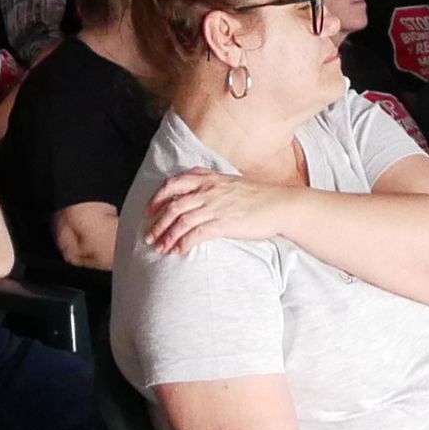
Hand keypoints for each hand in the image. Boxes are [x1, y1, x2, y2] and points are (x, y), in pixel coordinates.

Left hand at [142, 166, 288, 254]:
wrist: (280, 205)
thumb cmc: (257, 195)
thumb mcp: (230, 181)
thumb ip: (211, 181)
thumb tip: (195, 187)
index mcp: (209, 178)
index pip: (174, 184)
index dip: (158, 197)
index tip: (149, 210)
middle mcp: (208, 190)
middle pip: (173, 205)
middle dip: (157, 222)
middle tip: (149, 236)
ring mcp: (215, 207)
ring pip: (181, 221)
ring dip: (167, 236)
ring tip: (160, 248)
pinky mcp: (224, 223)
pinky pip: (196, 234)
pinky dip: (184, 243)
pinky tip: (178, 250)